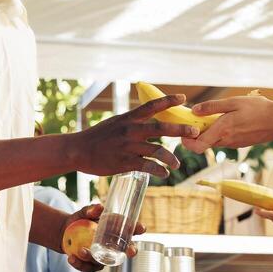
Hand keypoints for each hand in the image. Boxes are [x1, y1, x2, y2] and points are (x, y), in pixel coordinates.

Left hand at [62, 202, 146, 271]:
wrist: (65, 232)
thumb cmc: (80, 220)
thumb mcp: (85, 212)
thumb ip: (91, 209)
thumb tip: (99, 208)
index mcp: (115, 230)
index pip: (130, 229)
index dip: (138, 229)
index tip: (142, 228)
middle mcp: (113, 245)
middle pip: (127, 249)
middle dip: (131, 250)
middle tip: (131, 251)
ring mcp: (104, 257)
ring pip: (104, 261)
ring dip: (93, 258)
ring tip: (80, 250)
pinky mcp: (92, 265)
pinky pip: (89, 268)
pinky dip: (80, 264)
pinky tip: (71, 258)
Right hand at [68, 95, 194, 176]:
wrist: (77, 150)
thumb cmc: (97, 137)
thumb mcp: (115, 123)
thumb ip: (132, 123)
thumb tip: (149, 122)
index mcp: (129, 118)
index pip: (151, 106)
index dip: (168, 100)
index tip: (184, 98)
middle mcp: (130, 130)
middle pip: (161, 128)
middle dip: (180, 130)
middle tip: (195, 132)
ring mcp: (128, 146)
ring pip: (157, 150)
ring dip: (171, 158)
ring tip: (177, 164)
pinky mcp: (124, 162)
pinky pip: (147, 166)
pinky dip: (158, 170)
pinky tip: (164, 173)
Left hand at [181, 94, 272, 151]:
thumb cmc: (259, 109)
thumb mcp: (234, 102)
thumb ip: (213, 107)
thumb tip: (194, 111)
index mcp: (223, 130)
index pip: (197, 146)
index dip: (186, 141)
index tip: (182, 130)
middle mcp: (227, 141)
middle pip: (203, 144)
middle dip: (195, 134)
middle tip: (194, 120)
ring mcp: (234, 143)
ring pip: (214, 141)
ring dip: (208, 132)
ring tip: (210, 116)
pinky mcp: (241, 143)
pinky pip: (224, 140)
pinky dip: (219, 132)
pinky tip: (226, 120)